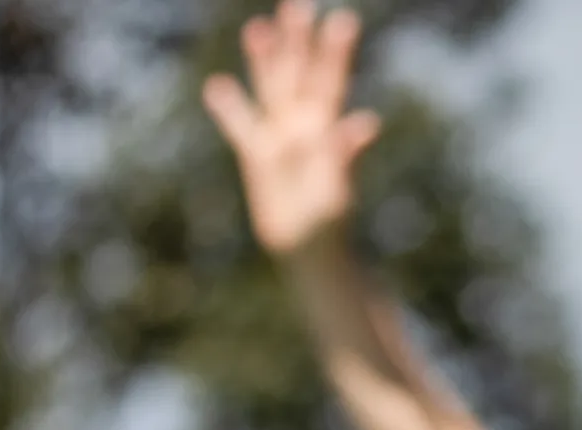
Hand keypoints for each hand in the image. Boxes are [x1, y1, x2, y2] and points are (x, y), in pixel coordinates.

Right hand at [204, 0, 379, 257]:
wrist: (308, 252)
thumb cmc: (328, 224)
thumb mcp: (336, 188)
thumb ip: (345, 153)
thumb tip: (365, 124)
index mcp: (324, 130)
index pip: (330, 82)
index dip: (335, 52)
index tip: (341, 20)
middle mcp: (302, 127)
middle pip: (298, 74)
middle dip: (297, 40)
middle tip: (297, 4)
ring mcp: (278, 138)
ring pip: (269, 89)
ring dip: (263, 60)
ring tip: (257, 28)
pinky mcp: (256, 157)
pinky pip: (240, 126)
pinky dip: (228, 108)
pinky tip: (216, 86)